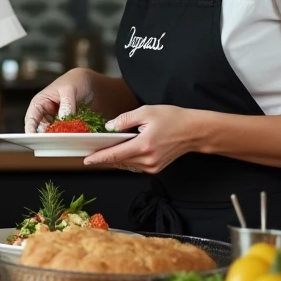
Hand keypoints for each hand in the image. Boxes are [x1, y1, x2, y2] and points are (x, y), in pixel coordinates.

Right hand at [24, 69, 93, 132]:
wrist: (91, 84)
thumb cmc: (75, 81)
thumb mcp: (69, 89)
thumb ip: (66, 104)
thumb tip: (64, 119)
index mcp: (40, 103)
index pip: (31, 119)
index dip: (31, 129)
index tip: (35, 138)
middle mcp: (46, 115)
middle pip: (42, 131)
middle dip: (48, 137)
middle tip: (55, 141)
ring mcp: (58, 122)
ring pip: (55, 135)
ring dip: (60, 138)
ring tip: (67, 139)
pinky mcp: (69, 126)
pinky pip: (68, 135)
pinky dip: (71, 137)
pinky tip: (77, 137)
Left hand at [83, 105, 203, 172]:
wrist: (194, 131)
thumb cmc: (172, 118)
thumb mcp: (146, 112)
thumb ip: (125, 120)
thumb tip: (109, 128)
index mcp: (144, 145)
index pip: (115, 154)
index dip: (99, 158)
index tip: (86, 159)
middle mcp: (147, 160)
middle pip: (119, 161)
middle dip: (104, 156)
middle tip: (90, 150)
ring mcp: (152, 166)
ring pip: (126, 164)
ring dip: (114, 158)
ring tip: (103, 149)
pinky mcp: (155, 168)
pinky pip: (134, 165)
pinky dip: (125, 159)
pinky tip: (121, 151)